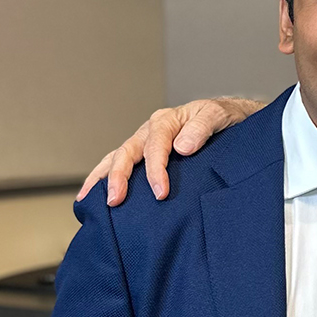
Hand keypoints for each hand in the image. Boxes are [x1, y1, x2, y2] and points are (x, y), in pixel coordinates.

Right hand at [78, 98, 262, 204]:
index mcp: (166, 121)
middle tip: (115, 200)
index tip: (160, 193)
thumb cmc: (223, 117)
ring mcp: (145, 141)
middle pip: (127, 152)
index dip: (156, 171)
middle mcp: (150, 130)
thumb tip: (182, 147)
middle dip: (118, 177)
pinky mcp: (145, 152)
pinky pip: (121, 162)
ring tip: (88, 199)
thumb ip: (201, 129)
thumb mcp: (217, 117)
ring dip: (102, 178)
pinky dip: (104, 176)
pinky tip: (92, 193)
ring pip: (116, 157)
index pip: (155, 147)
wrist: (229, 116)